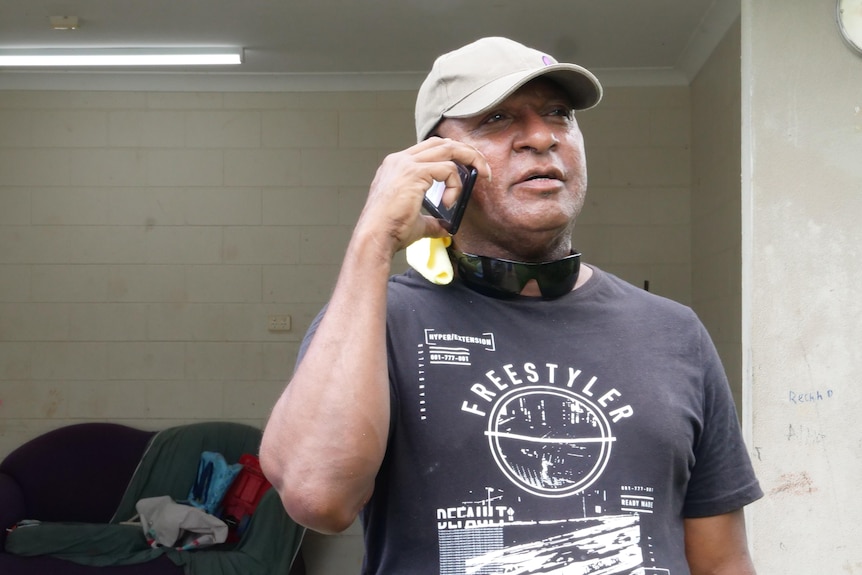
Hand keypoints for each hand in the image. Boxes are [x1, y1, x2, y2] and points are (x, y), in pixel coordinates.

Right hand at [357, 137, 489, 255]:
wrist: (375, 237)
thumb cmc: (389, 230)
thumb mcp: (415, 222)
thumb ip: (432, 220)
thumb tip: (446, 228)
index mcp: (396, 166)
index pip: (430, 148)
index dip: (452, 154)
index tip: (468, 168)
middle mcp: (400, 160)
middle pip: (442, 142)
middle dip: (467, 151)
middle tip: (483, 167)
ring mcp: (406, 164)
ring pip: (448, 149)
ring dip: (471, 159)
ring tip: (484, 174)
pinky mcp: (415, 173)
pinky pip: (448, 169)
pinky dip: (456, 184)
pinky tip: (450, 202)